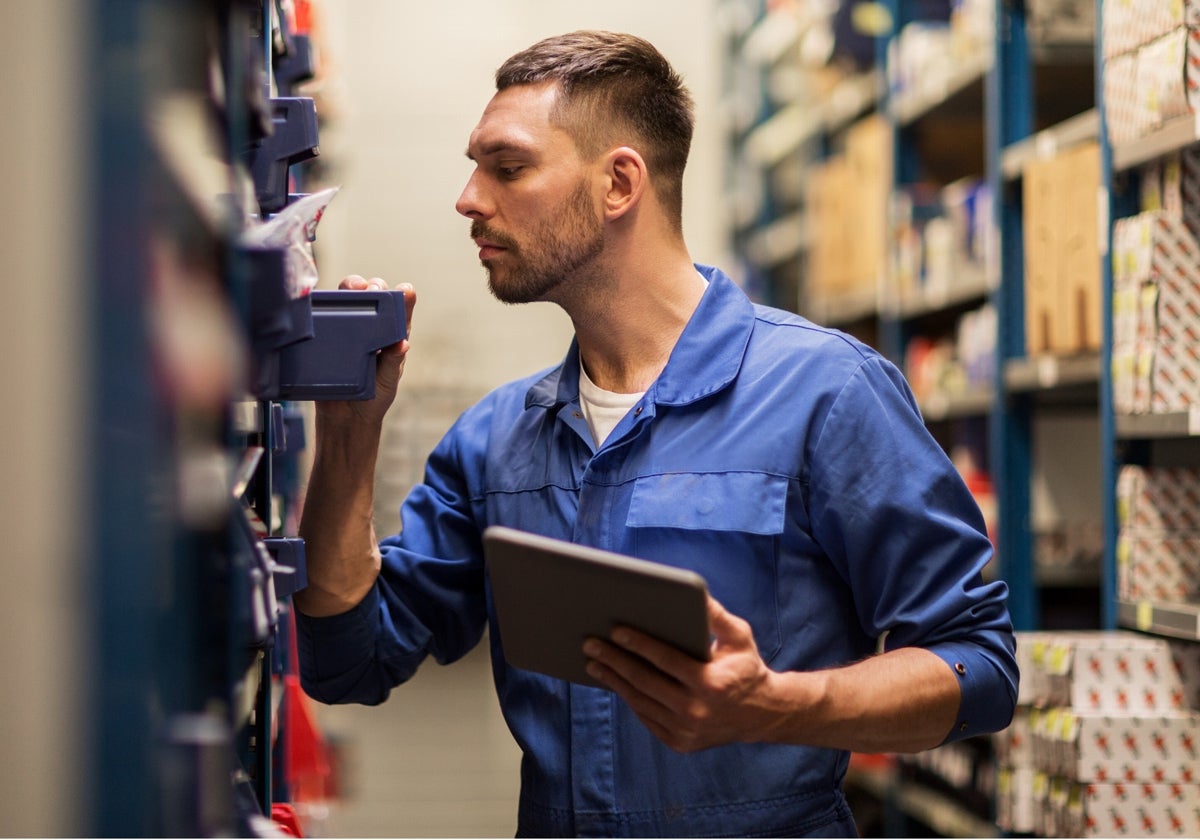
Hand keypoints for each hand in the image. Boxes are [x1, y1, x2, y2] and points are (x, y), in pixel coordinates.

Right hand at [322, 275, 416, 427]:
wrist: (344, 417)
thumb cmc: (373, 397)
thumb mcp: (387, 380)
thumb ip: (394, 362)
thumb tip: (404, 343)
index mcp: (391, 335)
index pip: (400, 309)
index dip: (403, 296)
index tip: (404, 290)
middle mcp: (371, 327)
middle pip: (373, 295)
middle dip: (374, 285)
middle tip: (373, 287)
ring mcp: (347, 327)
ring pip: (348, 298)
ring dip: (351, 286)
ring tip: (354, 288)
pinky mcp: (326, 333)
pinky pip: (324, 314)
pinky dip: (326, 303)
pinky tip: (328, 301)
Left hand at [583, 595, 785, 752]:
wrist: (762, 715)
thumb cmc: (746, 668)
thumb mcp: (740, 637)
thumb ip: (717, 615)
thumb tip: (695, 592)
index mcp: (710, 683)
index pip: (665, 660)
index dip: (638, 643)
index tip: (615, 630)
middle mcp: (696, 711)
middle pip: (644, 681)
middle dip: (614, 660)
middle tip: (590, 643)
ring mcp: (686, 731)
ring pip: (640, 702)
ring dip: (613, 680)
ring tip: (594, 662)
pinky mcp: (679, 743)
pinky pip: (646, 718)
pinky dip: (629, 699)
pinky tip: (615, 682)